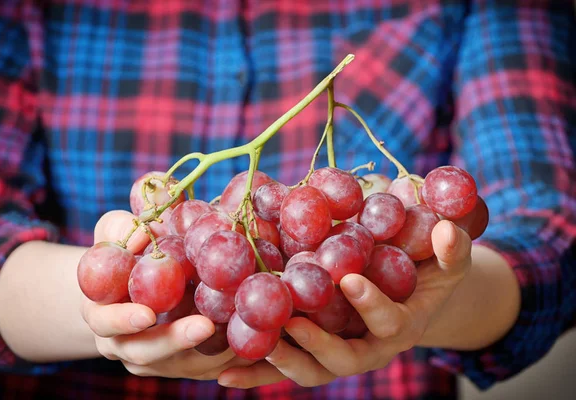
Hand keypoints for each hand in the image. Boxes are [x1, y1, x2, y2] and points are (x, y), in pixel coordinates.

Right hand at [81, 210, 253, 378]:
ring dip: (206, 354)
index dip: (123, 320)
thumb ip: (123, 226)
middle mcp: (120, 342)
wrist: (127, 286)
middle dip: (173, 341)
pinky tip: (246, 343)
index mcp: (101, 311)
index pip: (106, 321)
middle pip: (142, 352)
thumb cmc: (122, 252)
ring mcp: (149, 358)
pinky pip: (198, 368)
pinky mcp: (176, 364)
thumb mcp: (115, 232)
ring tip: (238, 336)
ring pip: (176, 365)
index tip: (148, 314)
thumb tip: (145, 220)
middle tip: (204, 326)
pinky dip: (222, 359)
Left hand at [217, 220, 470, 387]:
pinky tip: (225, 373)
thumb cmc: (429, 275)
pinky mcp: (316, 357)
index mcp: (402, 325)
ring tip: (253, 344)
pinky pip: (286, 371)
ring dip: (281, 362)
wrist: (413, 300)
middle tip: (291, 322)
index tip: (348, 279)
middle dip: (317, 343)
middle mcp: (370, 349)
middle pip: (344, 360)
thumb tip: (448, 228)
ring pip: (310, 371)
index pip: (388, 321)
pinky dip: (257, 374)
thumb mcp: (447, 261)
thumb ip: (452, 249)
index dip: (371, 303)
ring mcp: (341, 356)